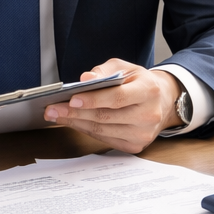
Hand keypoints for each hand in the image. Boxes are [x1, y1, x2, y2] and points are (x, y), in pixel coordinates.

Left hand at [42, 58, 183, 153]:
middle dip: (75, 113)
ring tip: (57, 115)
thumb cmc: (139, 83)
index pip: (117, 97)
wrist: (161, 102)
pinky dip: (86, 130)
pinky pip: (104, 139)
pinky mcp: (135, 146)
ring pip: (102, 130)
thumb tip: (85, 78)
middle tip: (52, 109)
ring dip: (76, 123)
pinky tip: (73, 122)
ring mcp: (143, 134)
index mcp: (149, 91)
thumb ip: (104, 71)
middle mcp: (149, 115)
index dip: (93, 99)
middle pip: (106, 117)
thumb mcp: (124, 68)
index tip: (71, 99)